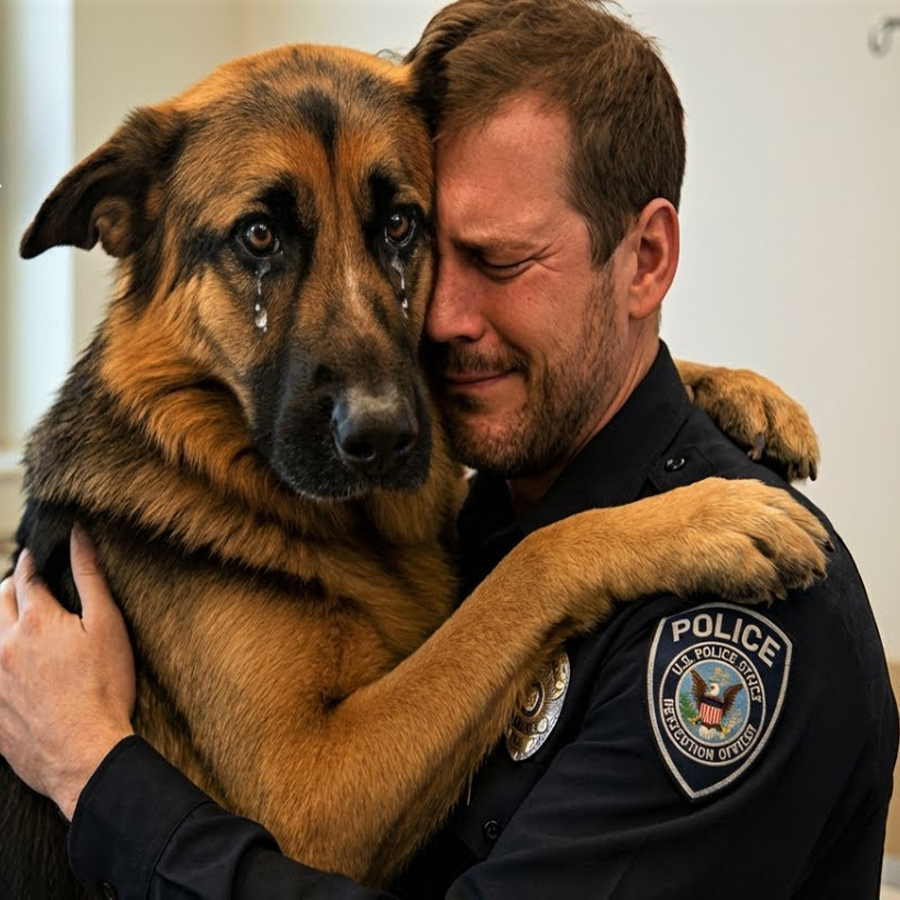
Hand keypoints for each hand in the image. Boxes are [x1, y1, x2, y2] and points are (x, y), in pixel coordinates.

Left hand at [0, 527, 135, 818]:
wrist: (84, 754)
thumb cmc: (104, 688)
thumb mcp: (107, 626)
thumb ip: (90, 576)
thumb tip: (79, 535)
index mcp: (36, 620)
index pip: (26, 577)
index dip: (30, 562)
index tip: (34, 555)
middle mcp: (4, 644)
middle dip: (10, 587)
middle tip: (24, 584)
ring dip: (0, 620)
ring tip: (17, 621)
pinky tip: (12, 665)